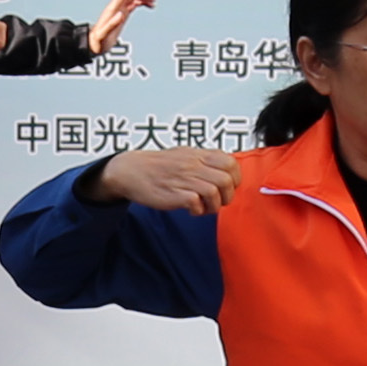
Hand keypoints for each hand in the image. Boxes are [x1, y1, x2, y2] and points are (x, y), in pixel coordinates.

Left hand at [79, 0, 154, 61]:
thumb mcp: (104, 35)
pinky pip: (133, 3)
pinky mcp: (122, 14)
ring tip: (152, 2)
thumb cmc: (99, 41)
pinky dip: (141, 2)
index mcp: (113, 10)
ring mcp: (119, 10)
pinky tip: (146, 5)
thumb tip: (121, 14)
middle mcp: (116, 7)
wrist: (94, 44)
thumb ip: (112, 24)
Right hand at [92, 146, 238, 211]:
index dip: (235, 178)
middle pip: (227, 180)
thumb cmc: (159, 165)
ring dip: (214, 205)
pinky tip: (191, 210)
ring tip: (204, 207)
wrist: (131, 170)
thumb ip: (205, 161)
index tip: (228, 187)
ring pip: (214, 192)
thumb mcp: (184, 155)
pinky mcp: (174, 194)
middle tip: (218, 201)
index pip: (231, 163)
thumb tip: (226, 171)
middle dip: (228, 196)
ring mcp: (184, 179)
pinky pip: (196, 203)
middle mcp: (193, 165)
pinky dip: (198, 211)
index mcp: (198, 154)